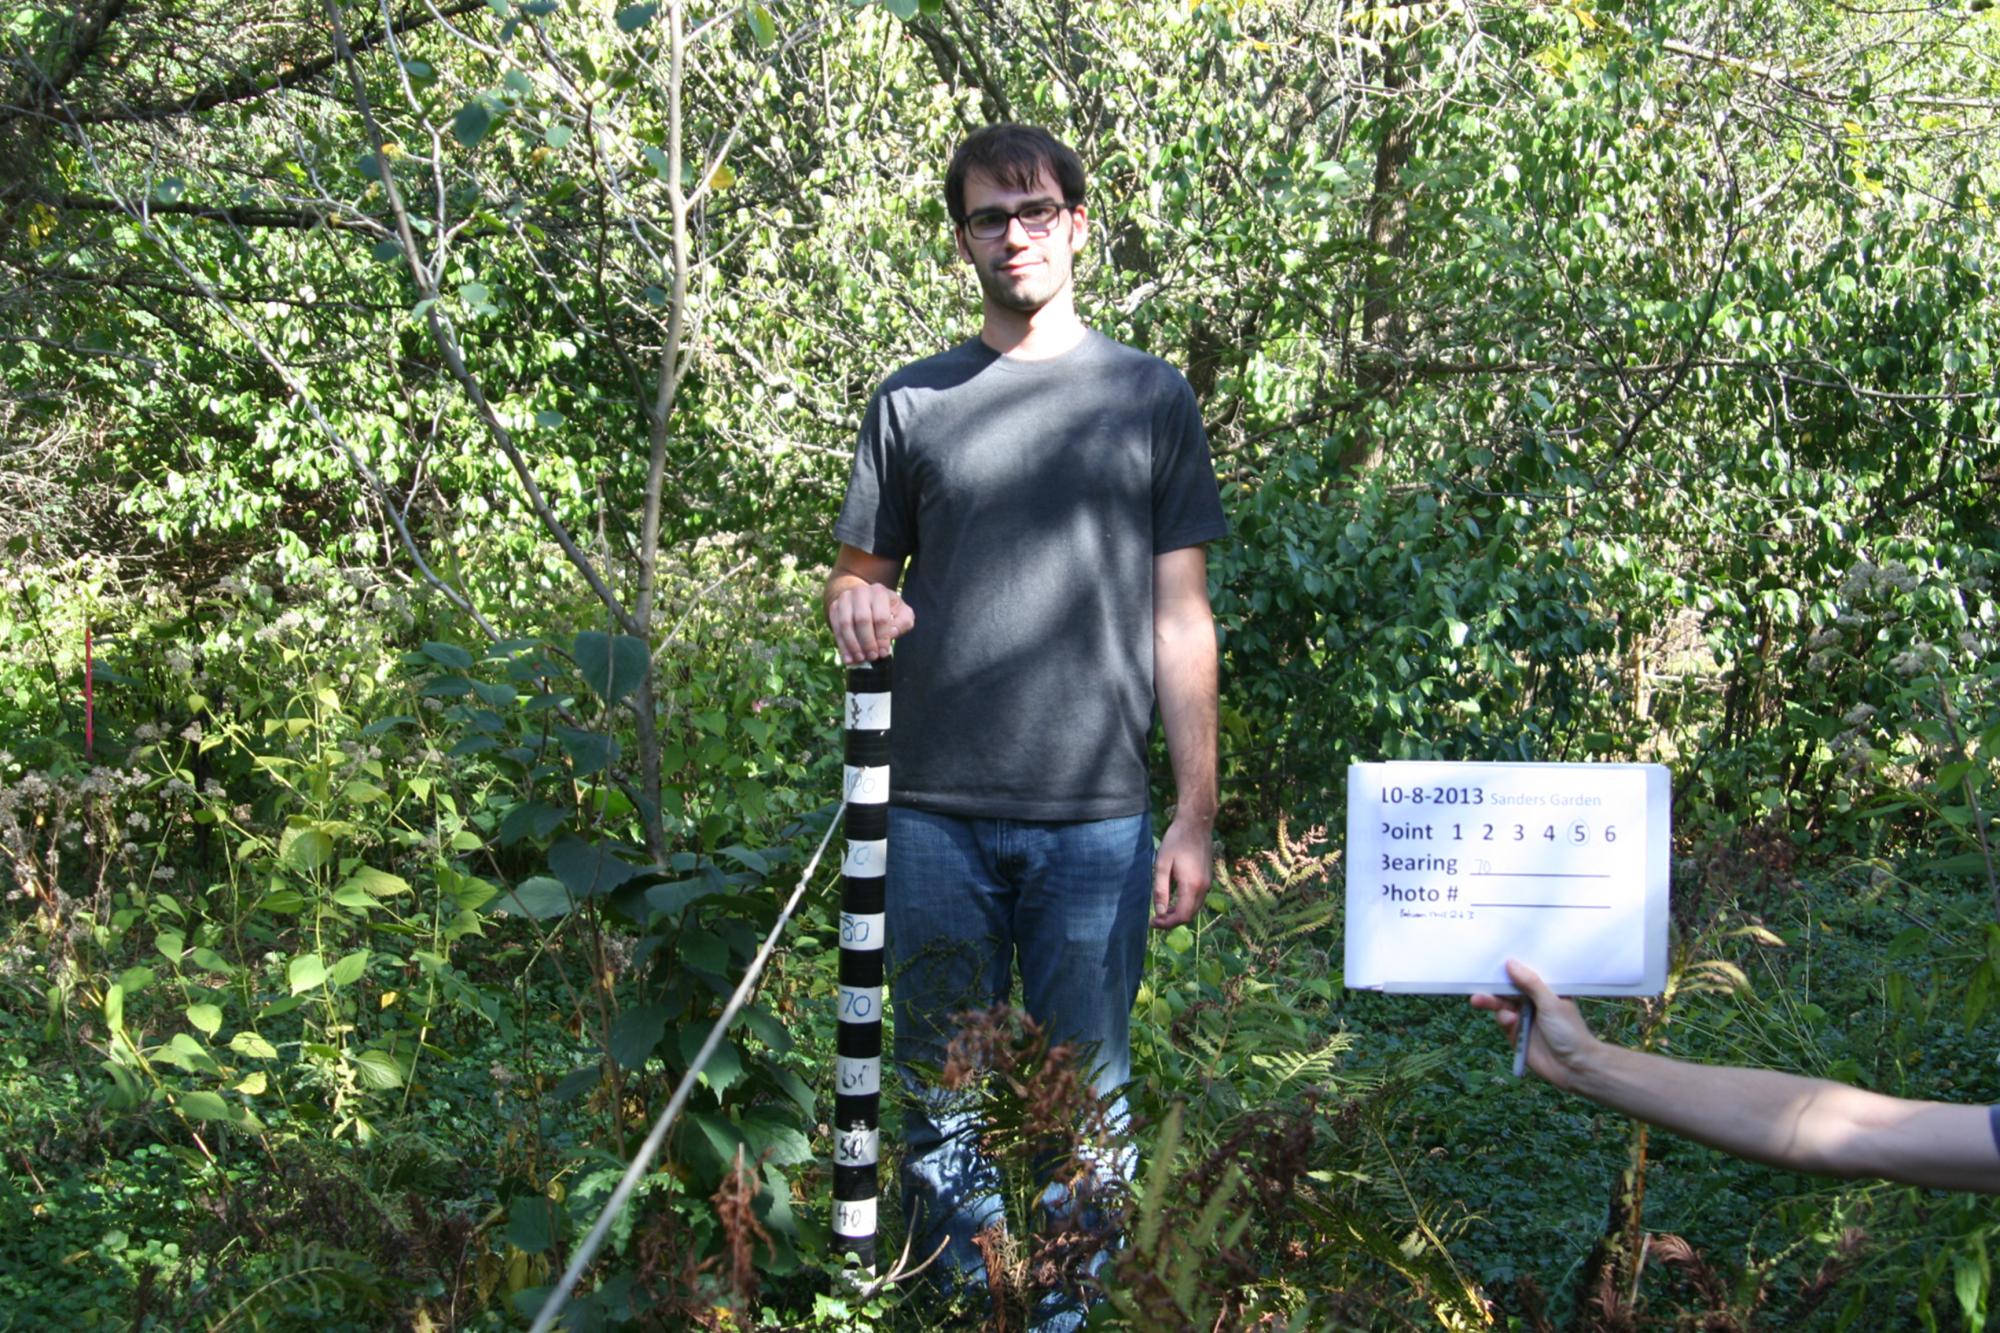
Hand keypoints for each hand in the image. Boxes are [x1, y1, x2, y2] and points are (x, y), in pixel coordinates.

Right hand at [827, 582, 913, 664]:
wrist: (865, 599)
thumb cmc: (887, 610)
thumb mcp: (902, 614)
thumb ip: (903, 622)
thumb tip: (891, 633)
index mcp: (879, 592)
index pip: (881, 617)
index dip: (882, 637)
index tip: (884, 653)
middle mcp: (860, 591)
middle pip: (862, 619)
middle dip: (867, 642)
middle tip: (872, 656)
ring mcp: (845, 598)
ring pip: (846, 624)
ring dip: (853, 645)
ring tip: (861, 658)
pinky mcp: (834, 607)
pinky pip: (835, 628)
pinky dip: (842, 646)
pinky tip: (848, 659)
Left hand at [1151, 812, 1212, 928]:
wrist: (1196, 823)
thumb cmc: (1176, 840)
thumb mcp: (1162, 865)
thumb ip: (1161, 890)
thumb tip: (1160, 912)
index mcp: (1192, 886)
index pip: (1181, 916)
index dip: (1166, 924)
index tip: (1152, 922)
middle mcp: (1203, 888)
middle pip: (1189, 915)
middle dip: (1171, 921)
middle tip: (1154, 919)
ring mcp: (1207, 883)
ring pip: (1194, 908)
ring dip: (1178, 913)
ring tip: (1161, 910)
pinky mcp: (1207, 878)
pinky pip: (1197, 899)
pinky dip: (1185, 904)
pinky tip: (1173, 898)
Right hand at [1469, 959, 1599, 1089]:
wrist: (1574, 1067)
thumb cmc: (1569, 1031)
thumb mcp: (1550, 1003)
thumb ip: (1530, 983)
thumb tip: (1510, 962)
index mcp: (1546, 991)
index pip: (1524, 975)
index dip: (1509, 969)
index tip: (1491, 960)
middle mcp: (1534, 1003)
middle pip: (1508, 991)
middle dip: (1493, 988)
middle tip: (1476, 986)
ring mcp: (1525, 1019)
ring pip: (1502, 1006)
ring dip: (1492, 1003)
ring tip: (1478, 1000)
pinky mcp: (1517, 1035)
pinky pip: (1503, 1023)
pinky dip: (1503, 1021)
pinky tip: (1509, 1021)